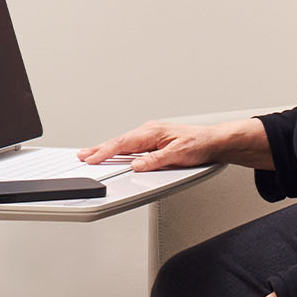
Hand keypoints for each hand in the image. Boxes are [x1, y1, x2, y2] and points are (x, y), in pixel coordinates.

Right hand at [78, 120, 237, 170]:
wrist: (214, 141)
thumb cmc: (200, 144)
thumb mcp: (179, 154)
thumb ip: (156, 160)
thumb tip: (136, 165)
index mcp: (153, 132)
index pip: (124, 143)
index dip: (105, 151)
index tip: (91, 158)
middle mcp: (150, 131)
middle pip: (119, 141)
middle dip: (99, 149)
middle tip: (82, 156)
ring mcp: (152, 136)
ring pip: (124, 143)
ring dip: (107, 148)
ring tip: (91, 154)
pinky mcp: (155, 141)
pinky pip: (132, 145)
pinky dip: (119, 149)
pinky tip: (114, 153)